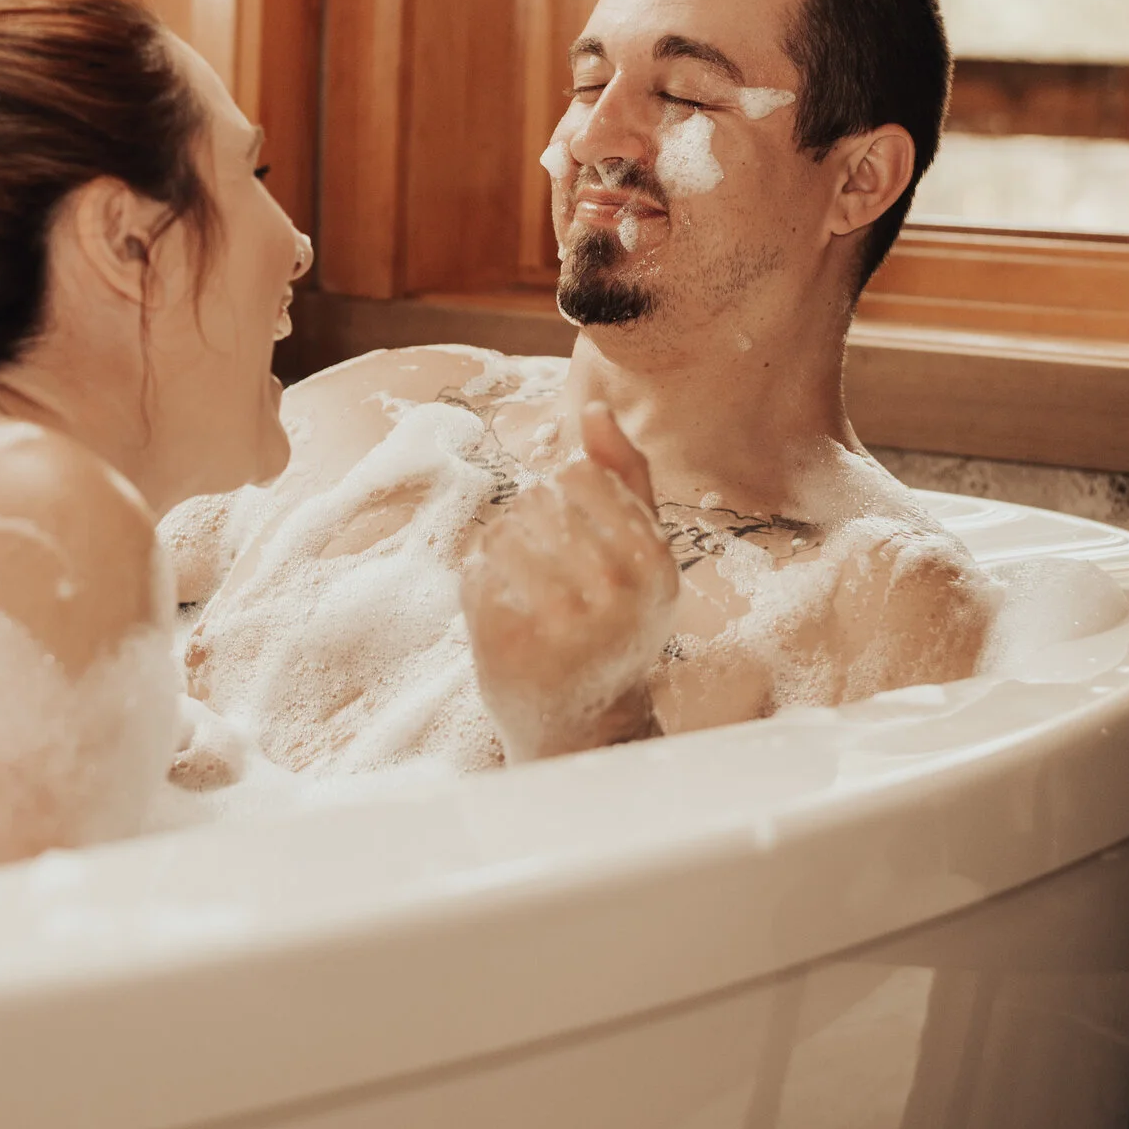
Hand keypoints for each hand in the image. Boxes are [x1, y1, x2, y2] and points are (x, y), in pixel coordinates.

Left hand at [462, 402, 679, 760]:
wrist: (584, 723)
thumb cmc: (615, 624)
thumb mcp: (642, 551)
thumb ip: (626, 475)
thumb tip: (596, 406)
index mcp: (653, 563)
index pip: (577, 476)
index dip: (561, 493)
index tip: (570, 529)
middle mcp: (615, 594)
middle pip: (536, 502)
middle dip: (529, 524)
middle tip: (543, 567)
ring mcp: (563, 626)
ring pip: (502, 533)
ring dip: (501, 551)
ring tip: (523, 584)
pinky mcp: (511, 648)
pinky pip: (475, 574)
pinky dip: (479, 582)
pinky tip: (502, 606)